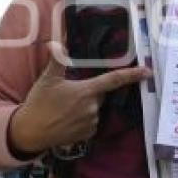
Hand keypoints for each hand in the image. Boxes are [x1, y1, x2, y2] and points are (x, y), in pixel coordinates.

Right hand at [9, 42, 149, 154]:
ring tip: (64, 109)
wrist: (29, 132)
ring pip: (95, 109)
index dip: (132, 74)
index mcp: (87, 91)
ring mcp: (91, 122)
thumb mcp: (48, 79)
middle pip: (100, 95)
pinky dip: (83, 120)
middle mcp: (93, 107)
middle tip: (68, 95)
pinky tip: (67, 120)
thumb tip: (55, 42)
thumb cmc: (39, 103)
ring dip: (85, 107)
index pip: (114, 80)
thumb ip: (56, 60)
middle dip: (90, 92)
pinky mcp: (86, 135)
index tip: (147, 71)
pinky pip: (91, 123)